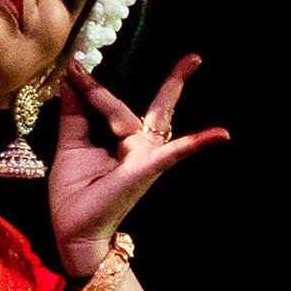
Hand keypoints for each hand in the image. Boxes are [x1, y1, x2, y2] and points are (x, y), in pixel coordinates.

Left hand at [48, 55, 228, 275]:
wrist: (75, 233)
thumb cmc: (76, 196)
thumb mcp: (70, 147)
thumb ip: (74, 115)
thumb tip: (69, 80)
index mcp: (122, 142)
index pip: (112, 105)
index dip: (93, 86)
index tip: (74, 66)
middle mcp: (139, 148)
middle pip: (155, 109)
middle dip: (174, 82)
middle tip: (194, 57)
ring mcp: (145, 159)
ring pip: (147, 117)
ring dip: (169, 89)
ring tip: (192, 61)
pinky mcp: (144, 171)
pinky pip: (172, 154)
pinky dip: (195, 144)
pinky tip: (221, 134)